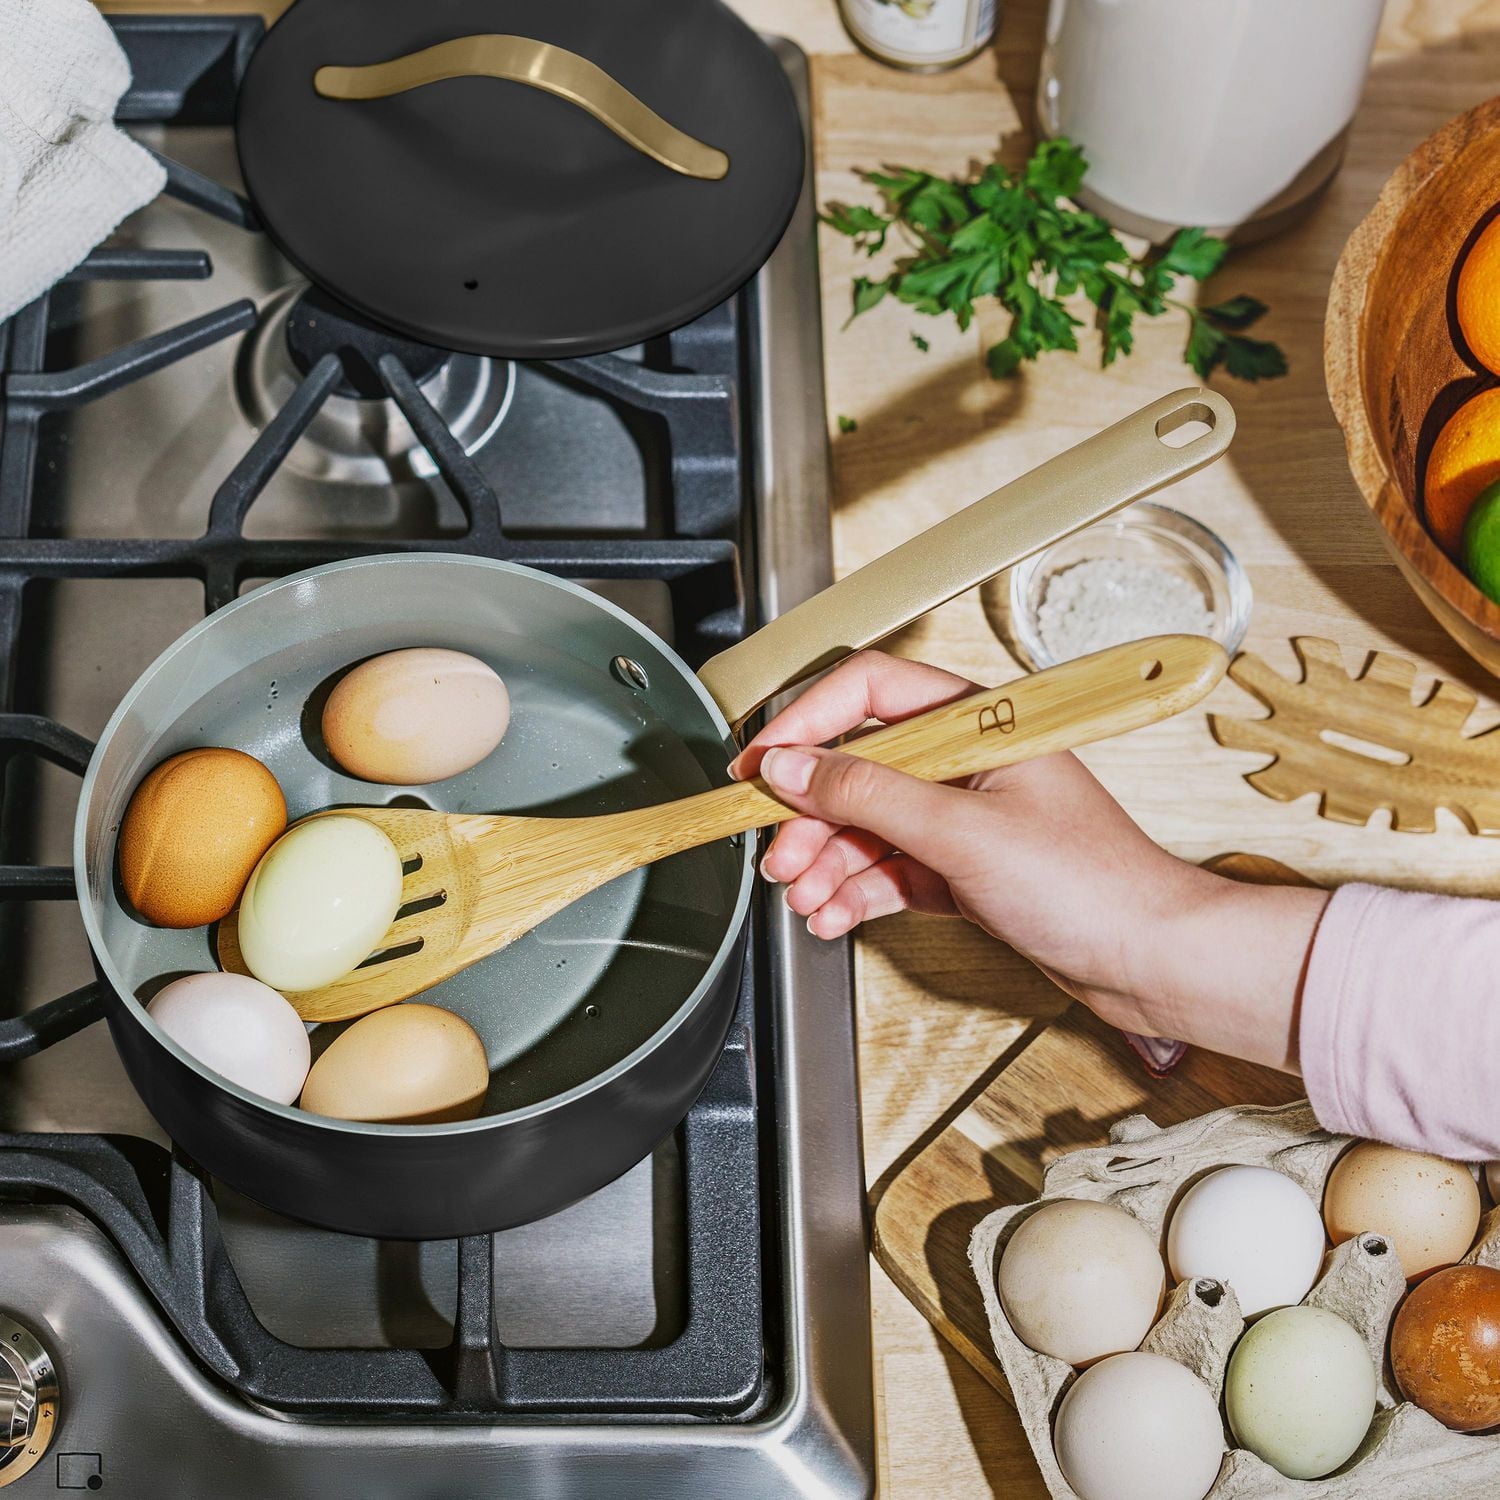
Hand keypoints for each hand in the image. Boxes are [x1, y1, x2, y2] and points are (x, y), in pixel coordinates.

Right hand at [730, 650, 1326, 1069]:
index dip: (805, 725)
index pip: (867, 694)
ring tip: (803, 895)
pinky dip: (856, 890)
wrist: (1150, 960)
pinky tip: (833, 913)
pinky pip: (890, 868)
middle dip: (811, 815)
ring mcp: (965, 816)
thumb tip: (794, 767)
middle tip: (778, 854)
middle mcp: (967, 761)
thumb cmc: (1092, 885)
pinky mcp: (964, 868)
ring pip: (869, 824)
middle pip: (859, 767)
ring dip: (827, 861)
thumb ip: (869, 794)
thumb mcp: (962, 832)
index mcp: (978, 721)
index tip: (760, 765)